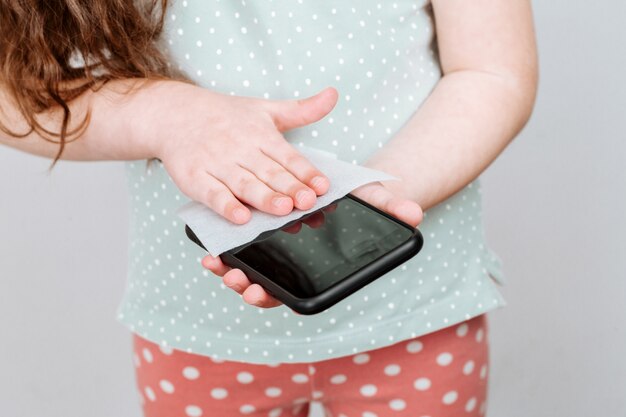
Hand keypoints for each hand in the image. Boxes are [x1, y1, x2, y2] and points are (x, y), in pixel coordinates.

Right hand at [132, 80, 338, 223]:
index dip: (306, 173)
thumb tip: (333, 95)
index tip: (322, 186)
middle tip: (307, 202)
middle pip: (270, 173)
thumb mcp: (265, 109)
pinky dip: (226, 206)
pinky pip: (213, 195)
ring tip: (282, 209)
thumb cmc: (225, 116)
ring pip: (245, 185)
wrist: (174, 114)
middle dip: (290, 188)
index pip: (289, 157)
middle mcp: (241, 149)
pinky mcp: (195, 178)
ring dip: (264, 198)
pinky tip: (240, 218)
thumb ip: (302, 110)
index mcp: (261, 135)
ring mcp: (217, 164)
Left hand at [202, 182, 422, 308]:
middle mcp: (293, 265)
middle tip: (235, 281)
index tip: (255, 292)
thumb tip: (414, 215)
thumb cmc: (360, 201)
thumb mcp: (372, 201)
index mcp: (316, 267)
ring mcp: (276, 252)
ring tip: (217, 263)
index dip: (273, 296)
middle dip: (246, 286)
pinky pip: (241, 249)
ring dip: (230, 271)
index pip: (293, 292)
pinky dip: (223, 249)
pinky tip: (209, 245)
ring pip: (249, 270)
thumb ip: (390, 209)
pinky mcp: (262, 235)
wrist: (346, 186)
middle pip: (266, 285)